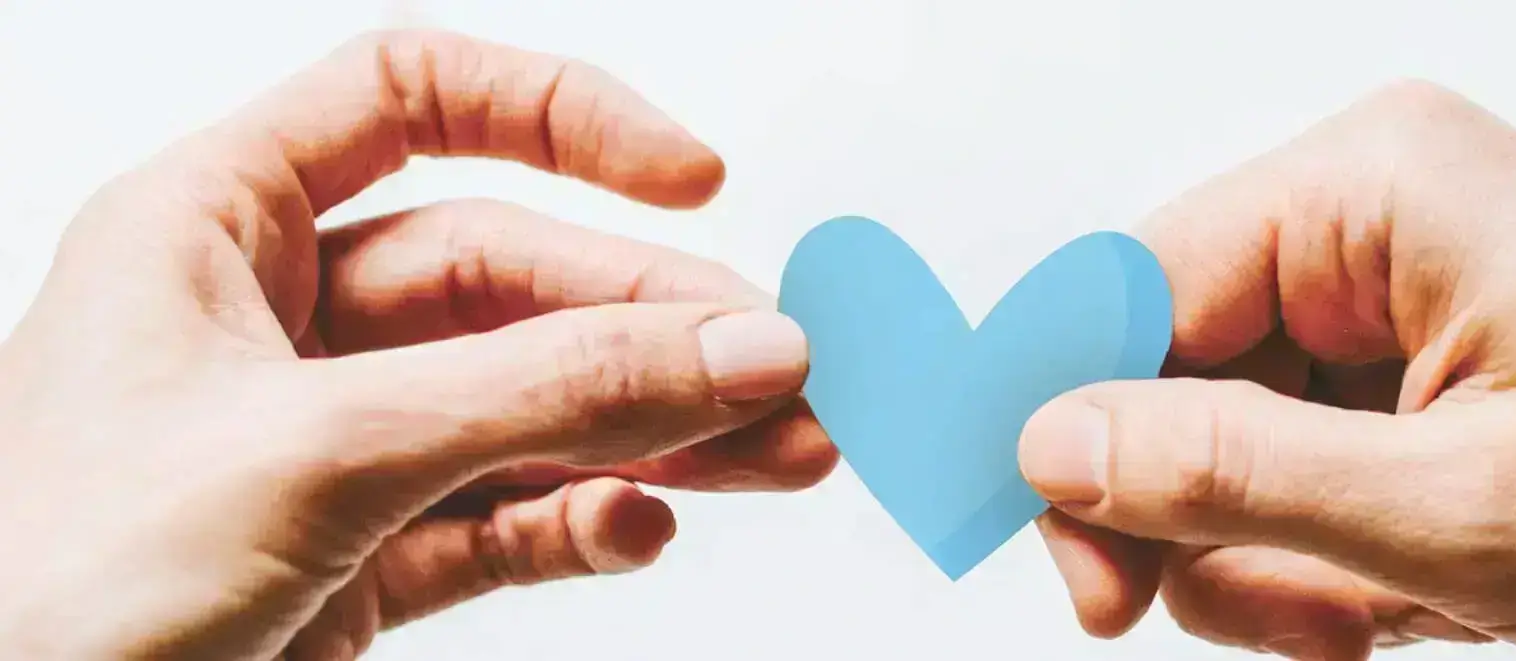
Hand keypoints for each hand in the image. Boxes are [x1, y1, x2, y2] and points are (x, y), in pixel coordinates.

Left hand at [0, 30, 836, 659]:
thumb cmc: (52, 595)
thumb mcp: (321, 454)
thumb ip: (543, 394)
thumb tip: (735, 348)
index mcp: (216, 228)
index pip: (412, 102)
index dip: (560, 116)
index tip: (691, 177)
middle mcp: (277, 325)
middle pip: (511, 280)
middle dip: (653, 331)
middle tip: (779, 374)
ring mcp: (327, 447)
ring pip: (529, 407)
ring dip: (657, 432)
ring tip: (781, 457)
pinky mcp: (357, 557)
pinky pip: (504, 517)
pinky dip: (582, 522)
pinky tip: (637, 527)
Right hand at [1018, 81, 1515, 659]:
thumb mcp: (1455, 513)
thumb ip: (1232, 475)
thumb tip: (1049, 442)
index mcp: (1372, 190)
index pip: (1130, 291)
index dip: (1075, 439)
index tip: (1081, 581)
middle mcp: (1370, 211)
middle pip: (1172, 373)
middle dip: (1214, 526)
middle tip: (1302, 629)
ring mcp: (1392, 280)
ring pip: (1231, 436)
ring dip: (1286, 557)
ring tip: (1392, 615)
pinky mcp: (1415, 348)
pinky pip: (1302, 454)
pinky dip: (1335, 546)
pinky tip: (1416, 589)